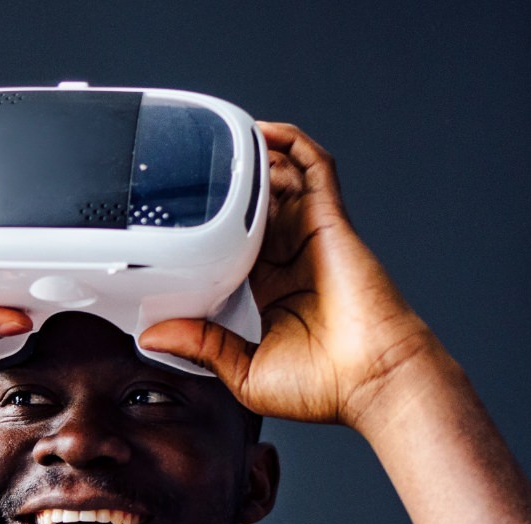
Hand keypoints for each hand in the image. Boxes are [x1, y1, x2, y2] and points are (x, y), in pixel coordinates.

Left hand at [138, 122, 441, 431]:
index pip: (233, 246)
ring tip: (221, 141)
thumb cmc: (326, 385)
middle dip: (229, 187)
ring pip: (281, 179)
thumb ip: (202, 347)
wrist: (374, 378)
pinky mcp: (331, 219)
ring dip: (256, 158)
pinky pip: (313, 167)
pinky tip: (262, 132)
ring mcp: (312, 235)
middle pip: (255, 206)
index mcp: (271, 290)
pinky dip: (291, 144)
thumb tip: (156, 336)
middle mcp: (291, 258)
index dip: (211, 230)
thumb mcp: (244, 372)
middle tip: (192, 170)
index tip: (179, 223)